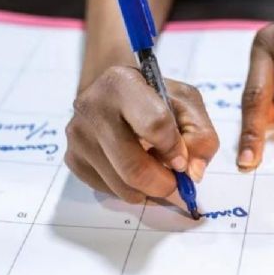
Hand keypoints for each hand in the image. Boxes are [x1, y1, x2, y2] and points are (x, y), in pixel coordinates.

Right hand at [65, 66, 219, 205]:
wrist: (113, 92)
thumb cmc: (153, 97)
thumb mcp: (185, 102)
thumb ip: (200, 135)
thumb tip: (193, 172)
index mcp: (122, 84)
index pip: (155, 125)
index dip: (175, 149)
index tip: (182, 158)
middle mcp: (92, 107)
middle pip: (133, 167)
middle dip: (163, 183)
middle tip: (175, 182)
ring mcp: (78, 135)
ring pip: (121, 186)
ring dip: (148, 190)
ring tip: (155, 171)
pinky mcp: (72, 158)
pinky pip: (108, 191)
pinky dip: (129, 190)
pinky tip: (133, 169)